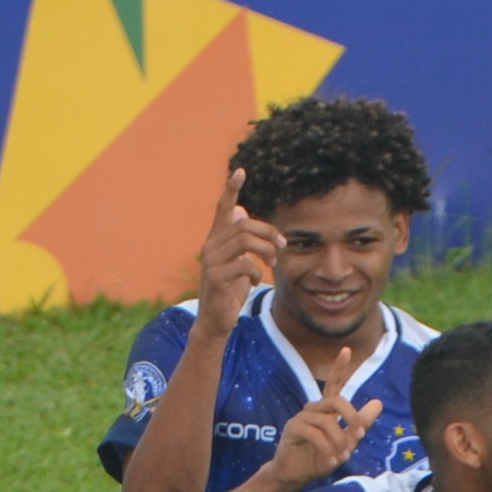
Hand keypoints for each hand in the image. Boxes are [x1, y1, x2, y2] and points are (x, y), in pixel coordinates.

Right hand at [197, 170, 277, 332]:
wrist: (216, 319)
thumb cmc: (229, 289)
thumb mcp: (238, 261)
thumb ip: (239, 239)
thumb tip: (240, 209)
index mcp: (217, 239)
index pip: (222, 208)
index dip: (231, 190)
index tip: (241, 171)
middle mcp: (210, 245)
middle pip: (243, 224)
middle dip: (268, 232)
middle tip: (281, 246)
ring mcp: (211, 261)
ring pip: (245, 241)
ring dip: (266, 251)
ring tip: (271, 263)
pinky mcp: (216, 277)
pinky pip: (245, 264)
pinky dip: (257, 272)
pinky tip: (256, 281)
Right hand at [265, 393, 379, 491]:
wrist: (296, 476)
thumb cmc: (319, 458)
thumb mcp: (346, 443)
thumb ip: (361, 424)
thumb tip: (378, 403)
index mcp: (326, 410)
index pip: (336, 391)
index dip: (344, 390)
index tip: (360, 420)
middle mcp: (314, 409)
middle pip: (336, 401)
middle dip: (352, 418)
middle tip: (360, 436)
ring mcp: (302, 417)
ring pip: (326, 421)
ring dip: (339, 441)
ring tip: (342, 457)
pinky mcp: (292, 427)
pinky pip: (313, 434)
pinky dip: (326, 448)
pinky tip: (331, 461)